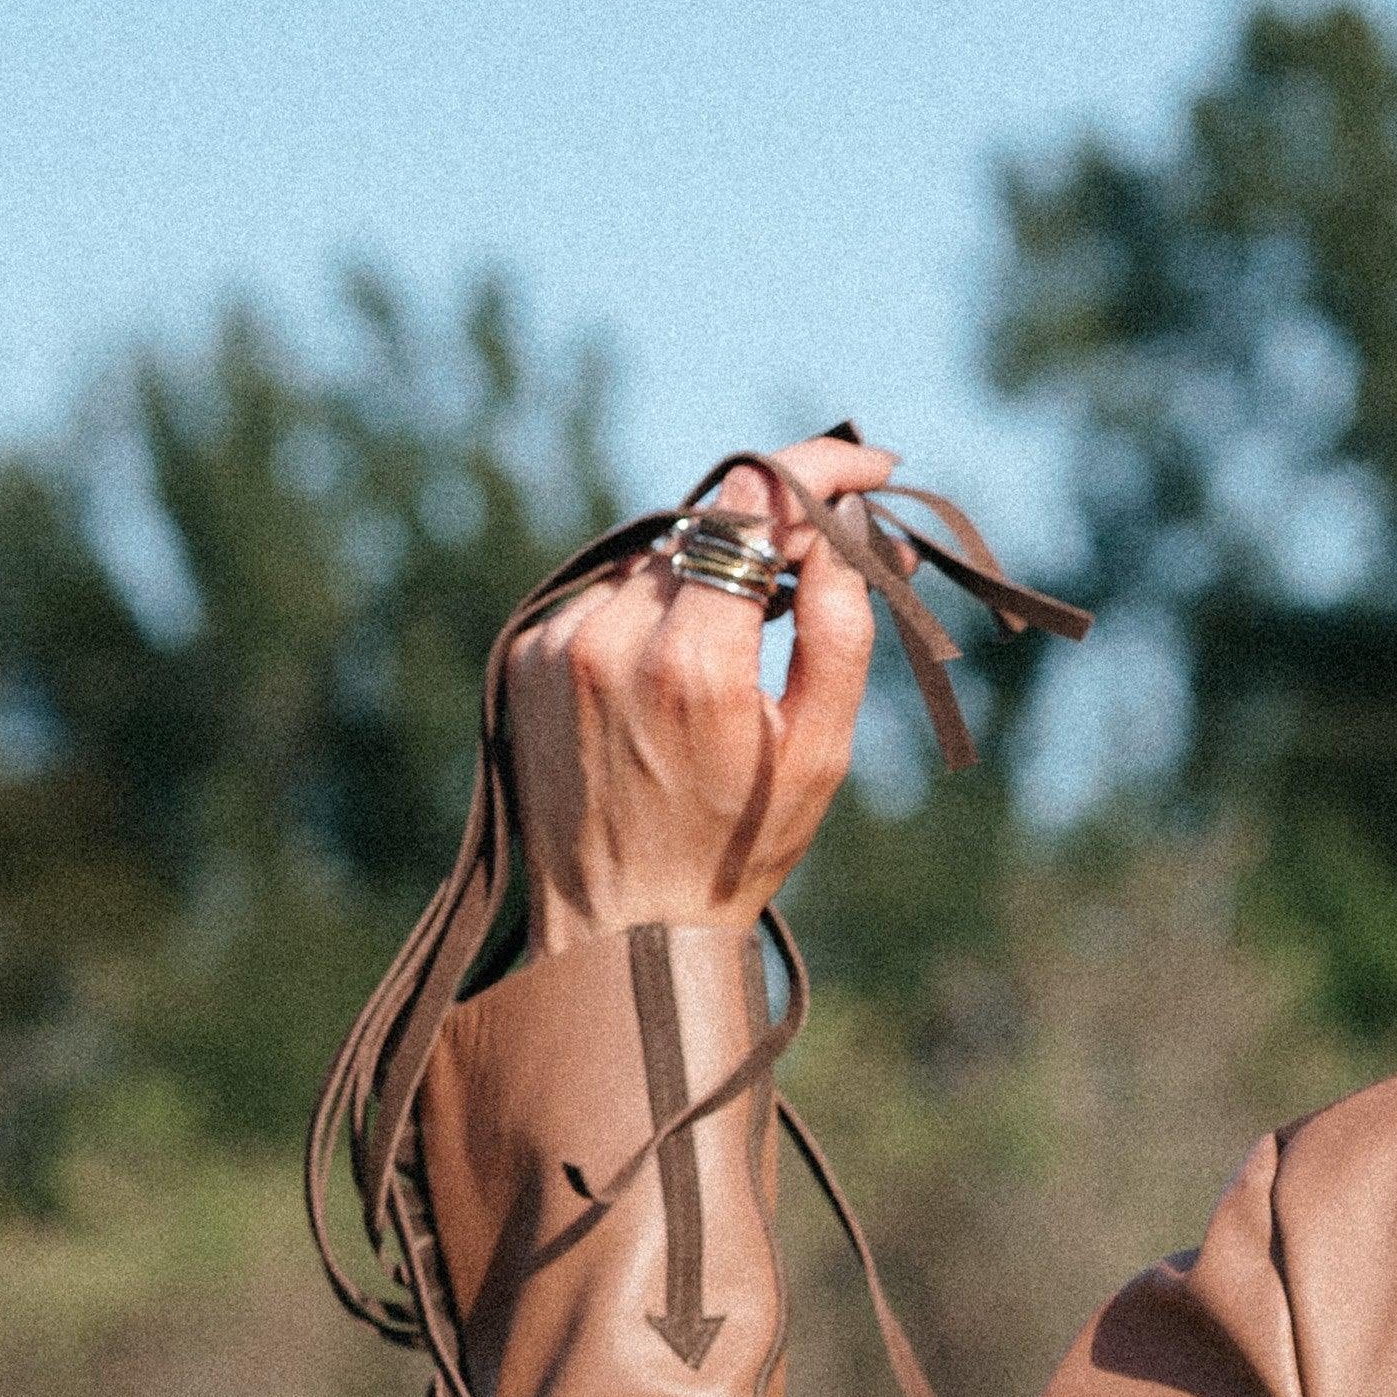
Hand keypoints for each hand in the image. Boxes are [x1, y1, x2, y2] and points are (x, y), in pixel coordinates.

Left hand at [509, 434, 893, 950]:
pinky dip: (657, 610)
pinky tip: (679, 674)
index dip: (816, 469)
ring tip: (749, 637)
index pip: (753, 507)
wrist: (620, 932)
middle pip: (706, 523)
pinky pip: (611, 597)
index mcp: (693, 667)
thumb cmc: (737, 851)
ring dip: (712, 571)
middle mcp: (614, 640)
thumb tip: (846, 535)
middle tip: (825, 551)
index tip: (866, 464)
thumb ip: (837, 635)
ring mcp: (561, 644)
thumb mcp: (818, 759)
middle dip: (772, 523)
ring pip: (658, 559)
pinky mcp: (530, 654)